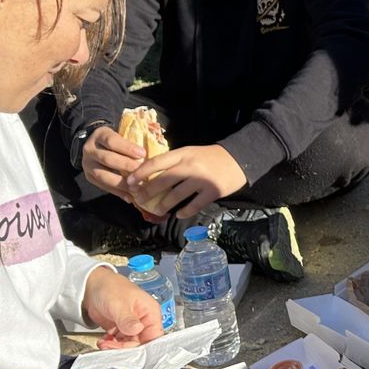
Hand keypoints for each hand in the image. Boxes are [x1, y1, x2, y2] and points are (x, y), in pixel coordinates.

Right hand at [80, 125, 143, 196]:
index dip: (127, 148)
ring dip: (121, 183)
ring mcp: (87, 165)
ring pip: (103, 175)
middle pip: (108, 159)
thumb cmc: (116, 140)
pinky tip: (130, 197)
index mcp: (100, 135)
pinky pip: (103, 186)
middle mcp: (90, 150)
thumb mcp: (121, 133)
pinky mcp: (89, 177)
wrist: (97, 145)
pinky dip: (117, 192)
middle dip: (126, 166)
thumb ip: (134, 138)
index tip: (143, 154)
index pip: (112, 141)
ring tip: (137, 188)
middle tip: (141, 172)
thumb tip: (153, 148)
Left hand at [82, 266, 165, 346]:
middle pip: (141, 344)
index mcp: (150, 312)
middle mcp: (143, 321)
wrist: (91, 286)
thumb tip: (137, 329)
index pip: (155, 336)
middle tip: (111, 347)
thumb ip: (127, 319)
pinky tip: (104, 341)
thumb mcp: (119, 304)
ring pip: (129, 345)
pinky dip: (111, 345)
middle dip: (126, 348)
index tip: (132, 353)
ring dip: (116, 348)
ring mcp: (132, 326)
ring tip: (105, 343)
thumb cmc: (109, 287)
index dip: (146, 347)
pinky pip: (120, 343)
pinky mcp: (121, 329)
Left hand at [126, 144, 246, 220]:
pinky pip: (194, 205)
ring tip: (157, 211)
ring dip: (164, 205)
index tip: (129, 181)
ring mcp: (202, 180)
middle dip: (148, 191)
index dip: (141, 172)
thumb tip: (151, 175)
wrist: (239, 159)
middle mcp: (191, 166)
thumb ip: (174, 162)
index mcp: (184, 154)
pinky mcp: (213, 192)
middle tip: (139, 199)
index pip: (157, 162)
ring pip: (176, 195)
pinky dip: (184, 212)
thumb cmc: (211, 157)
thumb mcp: (191, 153)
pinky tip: (178, 214)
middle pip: (163, 180)